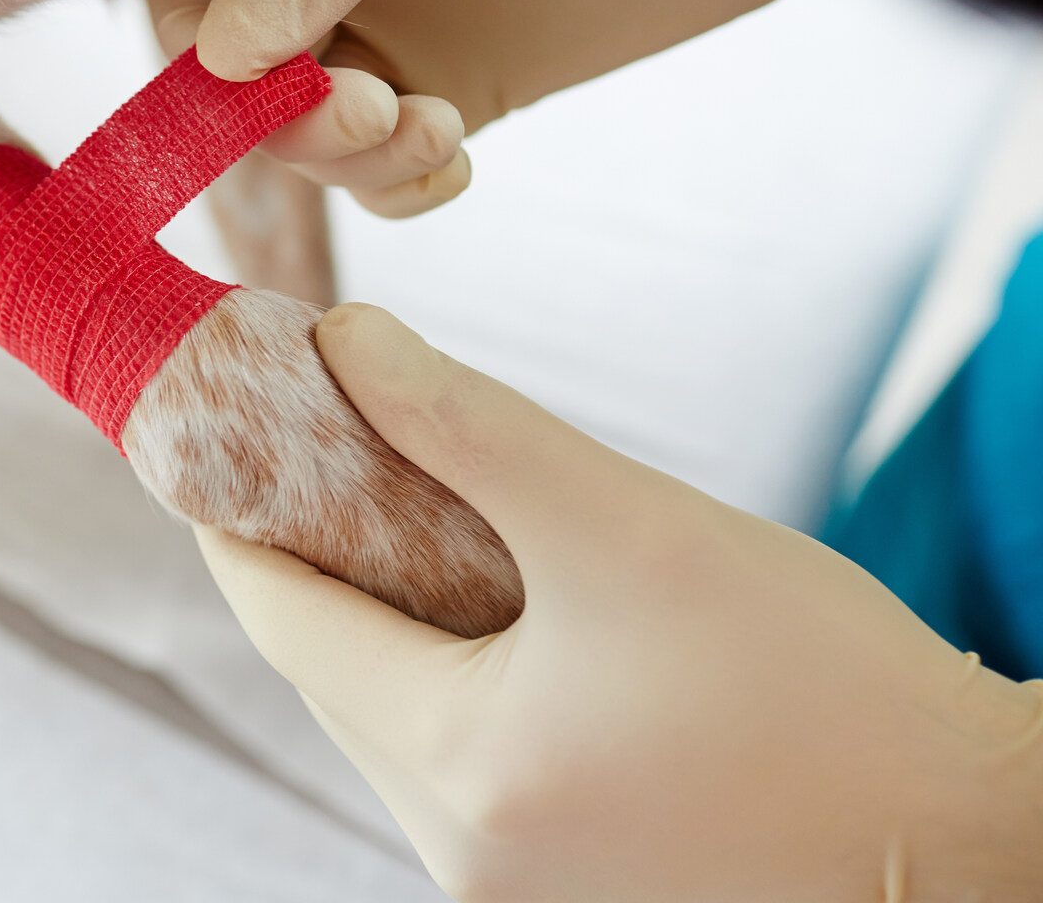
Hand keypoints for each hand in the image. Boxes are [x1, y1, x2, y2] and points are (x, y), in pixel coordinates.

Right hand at [151, 0, 863, 218]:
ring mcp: (395, 29)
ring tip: (435, 130)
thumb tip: (213, 55)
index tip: (257, 84)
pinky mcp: (456, 89)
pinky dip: (401, 187)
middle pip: (234, 79)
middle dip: (284, 122)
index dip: (192, 48)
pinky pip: (384, 170)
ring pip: (305, 136)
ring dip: (349, 160)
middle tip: (375, 117)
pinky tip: (458, 155)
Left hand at [197, 303, 1042, 902]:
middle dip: (321, 553)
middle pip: (333, 671)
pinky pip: (462, 761)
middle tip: (328, 444)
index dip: (241, 512)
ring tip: (421, 511)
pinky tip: (497, 606)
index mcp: (458, 768)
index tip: (224, 427)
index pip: (282, 619)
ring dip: (392, 615)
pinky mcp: (568, 886)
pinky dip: (453, 676)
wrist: (977, 835)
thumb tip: (346, 344)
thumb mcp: (622, 521)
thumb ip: (464, 424)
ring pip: (395, 717)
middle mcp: (464, 850)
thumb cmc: (823, 684)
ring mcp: (514, 884)